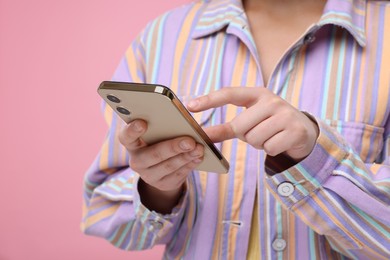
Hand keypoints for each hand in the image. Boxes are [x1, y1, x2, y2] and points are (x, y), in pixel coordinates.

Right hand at [118, 119, 203, 212]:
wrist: (160, 166)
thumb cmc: (159, 140)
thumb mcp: (157, 133)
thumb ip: (163, 126)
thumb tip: (183, 122)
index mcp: (132, 144)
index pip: (126, 137)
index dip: (132, 130)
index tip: (142, 122)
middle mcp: (137, 161)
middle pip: (154, 155)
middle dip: (173, 148)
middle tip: (189, 141)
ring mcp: (149, 176)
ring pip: (169, 166)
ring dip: (186, 157)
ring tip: (199, 148)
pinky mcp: (163, 184)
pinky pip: (178, 175)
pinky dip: (190, 164)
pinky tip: (198, 157)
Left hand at [187, 87, 318, 160]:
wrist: (304, 131)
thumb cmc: (270, 125)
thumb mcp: (253, 118)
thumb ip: (230, 125)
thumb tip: (203, 135)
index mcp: (258, 94)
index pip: (230, 94)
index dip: (209, 100)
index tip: (190, 106)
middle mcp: (272, 101)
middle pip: (240, 127)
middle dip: (245, 135)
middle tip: (258, 131)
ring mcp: (285, 115)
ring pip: (254, 140)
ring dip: (258, 143)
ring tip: (271, 135)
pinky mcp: (295, 131)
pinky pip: (269, 149)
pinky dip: (271, 150)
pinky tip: (280, 142)